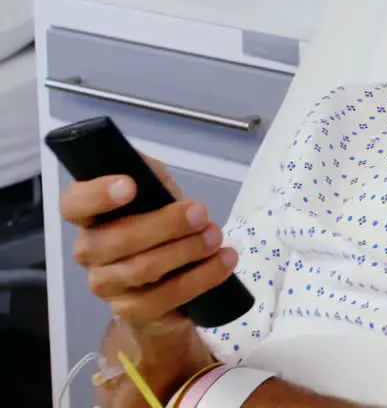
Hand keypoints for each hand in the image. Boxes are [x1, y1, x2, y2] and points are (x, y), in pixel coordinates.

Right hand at [60, 154, 238, 328]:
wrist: (169, 282)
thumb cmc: (159, 228)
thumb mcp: (156, 195)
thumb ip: (149, 175)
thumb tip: (144, 164)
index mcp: (90, 218)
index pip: (74, 204)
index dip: (96, 195)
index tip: (129, 185)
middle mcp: (90, 252)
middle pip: (117, 240)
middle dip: (166, 225)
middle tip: (201, 213)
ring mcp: (108, 285)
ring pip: (142, 269)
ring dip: (187, 250)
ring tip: (216, 237)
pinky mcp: (133, 311)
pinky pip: (165, 298)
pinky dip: (201, 278)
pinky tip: (223, 263)